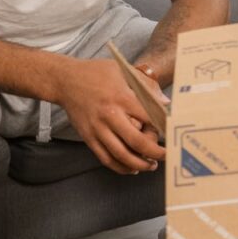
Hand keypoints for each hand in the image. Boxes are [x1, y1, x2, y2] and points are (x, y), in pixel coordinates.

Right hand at [54, 57, 166, 173]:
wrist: (65, 80)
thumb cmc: (96, 73)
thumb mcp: (123, 70)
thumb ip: (146, 85)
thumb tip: (165, 101)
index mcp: (121, 97)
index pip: (148, 117)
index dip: (162, 127)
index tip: (172, 132)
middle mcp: (109, 116)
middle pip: (137, 141)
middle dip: (155, 152)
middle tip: (166, 155)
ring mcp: (97, 129)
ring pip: (121, 155)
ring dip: (139, 164)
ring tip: (151, 165)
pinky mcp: (88, 137)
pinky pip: (106, 158)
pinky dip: (120, 167)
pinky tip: (132, 168)